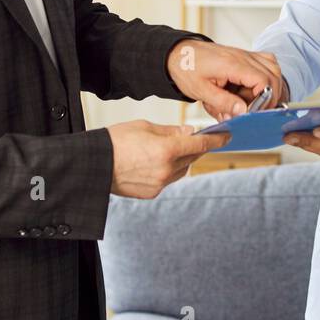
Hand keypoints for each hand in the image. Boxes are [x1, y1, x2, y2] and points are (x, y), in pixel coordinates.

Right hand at [105, 120, 230, 198]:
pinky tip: (153, 163)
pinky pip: (168, 180)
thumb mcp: (144, 126)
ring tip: (166, 149)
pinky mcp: (151, 193)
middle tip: (193, 138)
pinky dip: (167, 171)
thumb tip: (189, 132)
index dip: (216, 139)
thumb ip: (170, 131)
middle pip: (192, 156)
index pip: (200, 144)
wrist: (92, 165)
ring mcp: (159, 184)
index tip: (227, 136)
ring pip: (181, 170)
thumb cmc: (115, 141)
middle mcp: (166, 169)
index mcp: (167, 149)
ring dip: (181, 160)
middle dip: (195, 147)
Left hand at [165, 40, 283, 120]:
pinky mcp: (244, 57)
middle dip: (269, 96)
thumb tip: (243, 111)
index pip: (264, 80)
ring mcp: (245, 55)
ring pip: (273, 68)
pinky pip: (266, 63)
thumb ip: (224, 102)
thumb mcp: (201, 90)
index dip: (265, 99)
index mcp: (232, 64)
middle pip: (273, 75)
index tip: (255, 111)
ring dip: (269, 87)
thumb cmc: (187, 68)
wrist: (179, 54)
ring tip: (252, 100)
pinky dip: (266, 76)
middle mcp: (242, 56)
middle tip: (254, 110)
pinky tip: (253, 89)